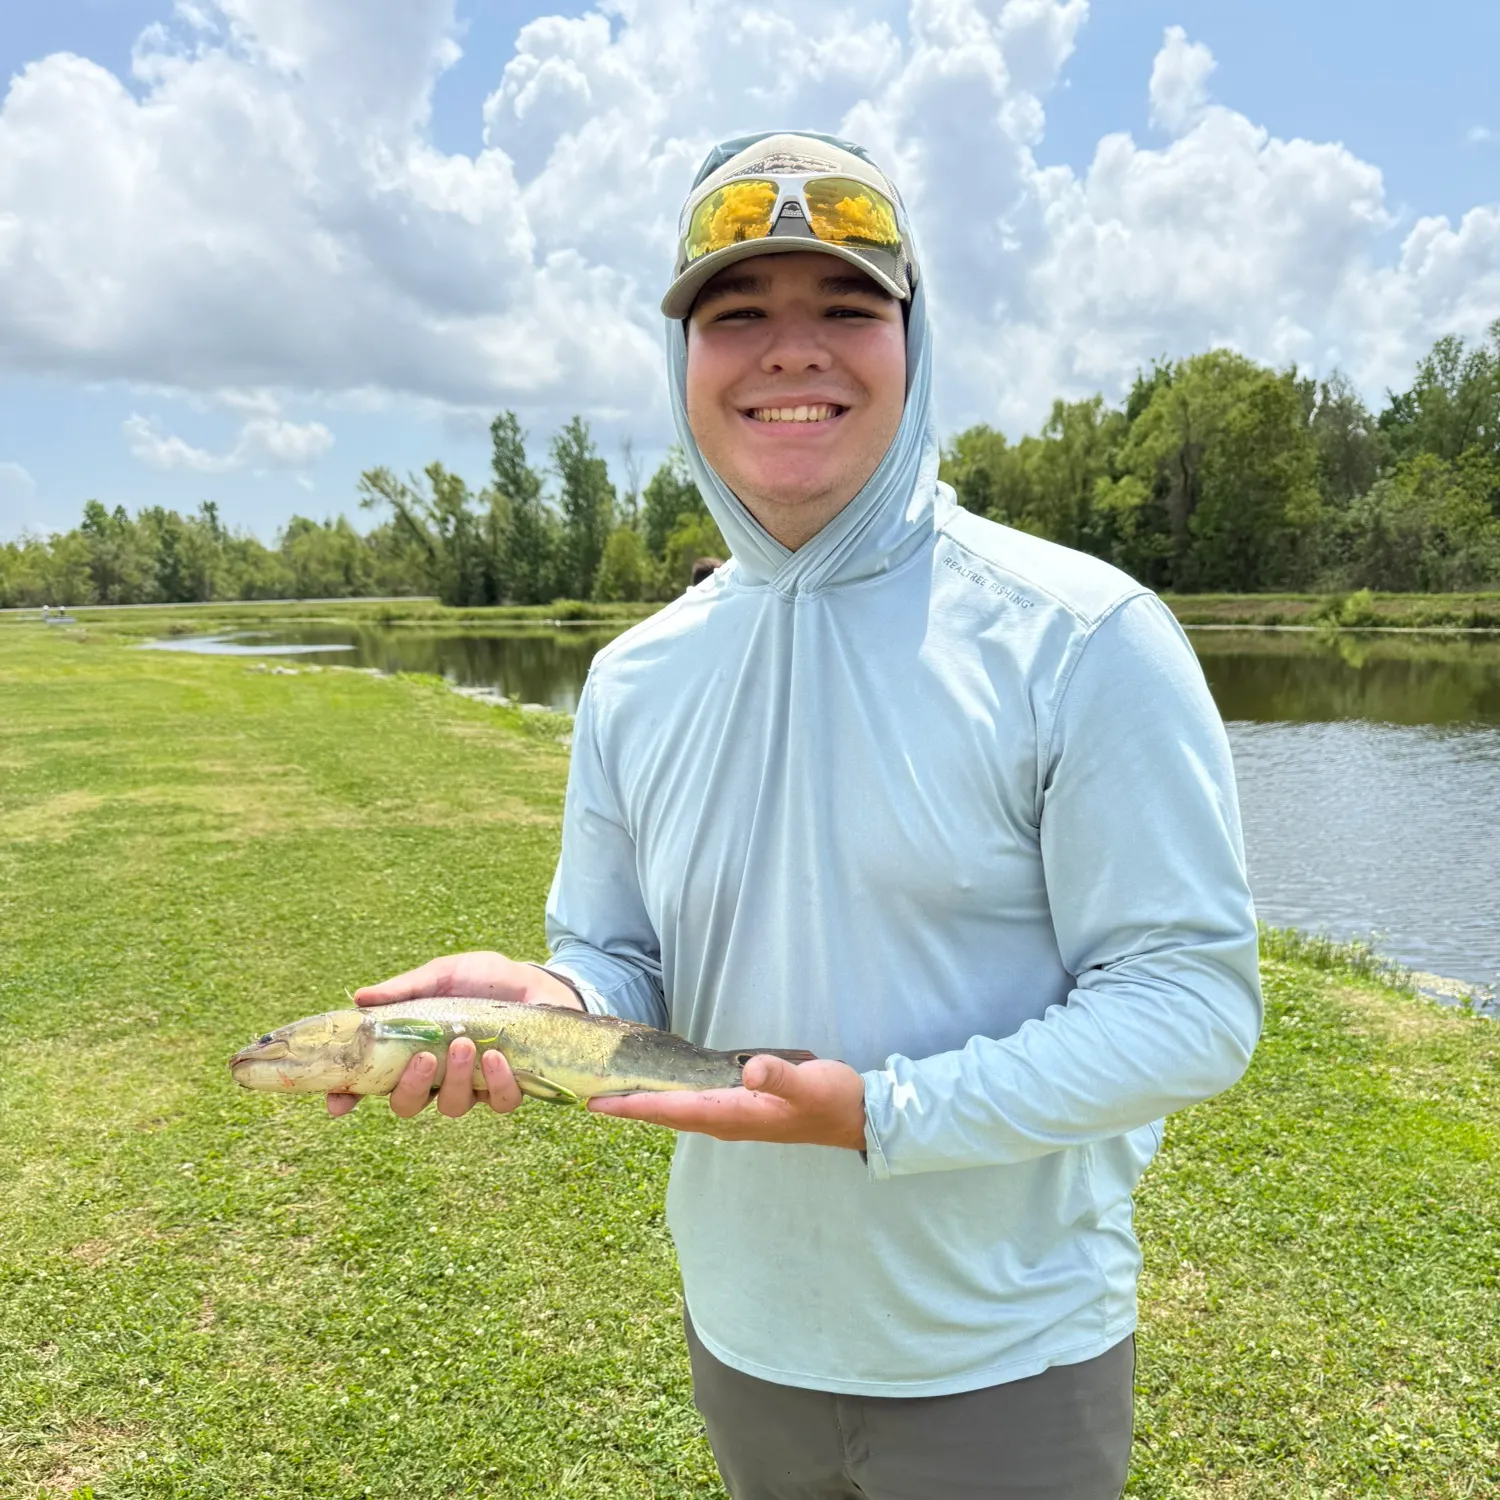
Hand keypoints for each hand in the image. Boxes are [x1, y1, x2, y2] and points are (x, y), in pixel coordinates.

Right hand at [326, 950, 583, 1119]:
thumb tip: (359, 997)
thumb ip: (406, 989)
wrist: (539, 981)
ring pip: (452, 1106)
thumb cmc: (485, 979)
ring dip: (456, 1079)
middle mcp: (438, 1076)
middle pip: (408, 1104)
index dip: (349, 1097)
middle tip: (424, 1058)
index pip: (371, 1082)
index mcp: (412, 1051)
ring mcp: (473, 1086)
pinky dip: (497, 1083)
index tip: (337, 1104)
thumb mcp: (444, 975)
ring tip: (466, 1044)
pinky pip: (499, 1102)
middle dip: (410, 1087)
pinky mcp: (511, 1087)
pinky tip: (498, 1058)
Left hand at [587, 1055, 867, 1150]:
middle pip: (663, 1114)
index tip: (594, 1103)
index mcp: (733, 1115)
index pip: (671, 1111)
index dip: (632, 1106)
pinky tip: (657, 1088)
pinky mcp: (739, 1110)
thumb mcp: (810, 1083)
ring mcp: (731, 1118)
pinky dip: (666, 1099)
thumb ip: (780, 1077)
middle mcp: (725, 1121)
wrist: (856, 1117)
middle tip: (585, 1096)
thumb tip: (752, 1070)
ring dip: (643, 1105)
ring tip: (609, 1093)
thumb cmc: (832, 1099)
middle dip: (626, 1106)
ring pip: (675, 1112)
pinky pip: (691, 1107)